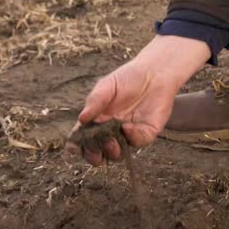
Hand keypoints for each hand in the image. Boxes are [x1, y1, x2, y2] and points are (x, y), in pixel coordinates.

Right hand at [69, 35, 209, 165]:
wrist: (154, 72)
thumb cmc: (127, 77)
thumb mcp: (106, 86)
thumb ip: (95, 102)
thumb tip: (81, 119)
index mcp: (97, 120)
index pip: (83, 138)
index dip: (77, 146)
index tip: (74, 148)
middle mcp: (111, 131)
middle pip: (98, 151)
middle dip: (94, 155)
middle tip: (95, 153)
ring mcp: (128, 134)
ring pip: (117, 153)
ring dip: (112, 152)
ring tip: (111, 142)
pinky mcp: (146, 133)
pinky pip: (137, 142)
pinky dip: (131, 138)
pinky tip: (127, 127)